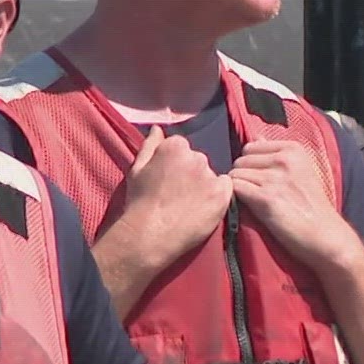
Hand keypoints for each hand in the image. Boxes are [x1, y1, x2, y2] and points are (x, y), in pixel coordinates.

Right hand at [116, 126, 232, 267]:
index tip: (169, 181)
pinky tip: (203, 208)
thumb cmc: (139, 202)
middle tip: (179, 194)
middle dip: (191, 173)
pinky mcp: (222, 195)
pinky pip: (226, 188)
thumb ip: (150, 145)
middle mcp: (196, 156)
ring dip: (205, 186)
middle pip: (199, 160)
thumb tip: (157, 128)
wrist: (150, 234)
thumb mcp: (137, 169)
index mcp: (175, 146)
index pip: (182, 147)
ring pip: (212, 175)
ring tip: (190, 205)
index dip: (175, 165)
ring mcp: (211, 176)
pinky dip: (218, 196)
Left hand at [228, 140, 359, 270]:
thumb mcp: (300, 170)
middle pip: (241, 161)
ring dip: (239, 190)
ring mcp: (276, 178)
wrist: (324, 235)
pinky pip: (236, 189)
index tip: (261, 180)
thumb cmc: (311, 205)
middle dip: (243, 177)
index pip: (250, 147)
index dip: (250, 165)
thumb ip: (276, 153)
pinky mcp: (267, 198)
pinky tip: (250, 208)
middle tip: (256, 194)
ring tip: (255, 203)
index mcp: (293, 149)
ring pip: (235, 176)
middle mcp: (284, 159)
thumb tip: (256, 137)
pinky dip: (236, 199)